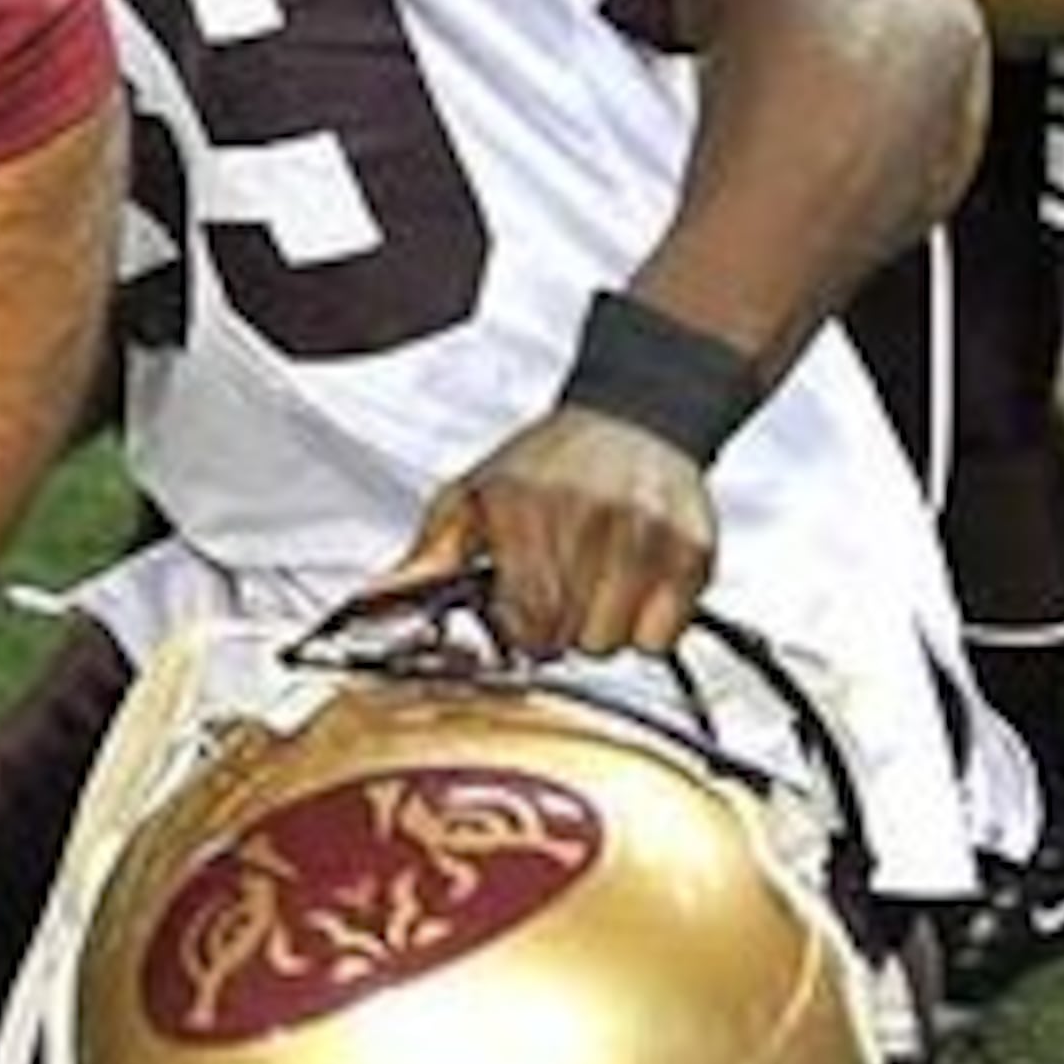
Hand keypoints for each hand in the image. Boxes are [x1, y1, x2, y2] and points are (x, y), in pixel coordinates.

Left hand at [385, 407, 718, 659]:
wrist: (635, 417)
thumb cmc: (548, 464)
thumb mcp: (471, 497)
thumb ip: (426, 559)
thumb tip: (371, 602)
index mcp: (523, 507)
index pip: (522, 623)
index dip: (517, 627)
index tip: (518, 606)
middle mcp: (587, 519)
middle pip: (566, 640)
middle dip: (554, 626)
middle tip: (558, 583)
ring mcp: (644, 537)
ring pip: (613, 646)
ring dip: (598, 626)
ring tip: (593, 578)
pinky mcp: (692, 553)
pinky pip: (660, 638)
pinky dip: (645, 625)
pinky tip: (629, 582)